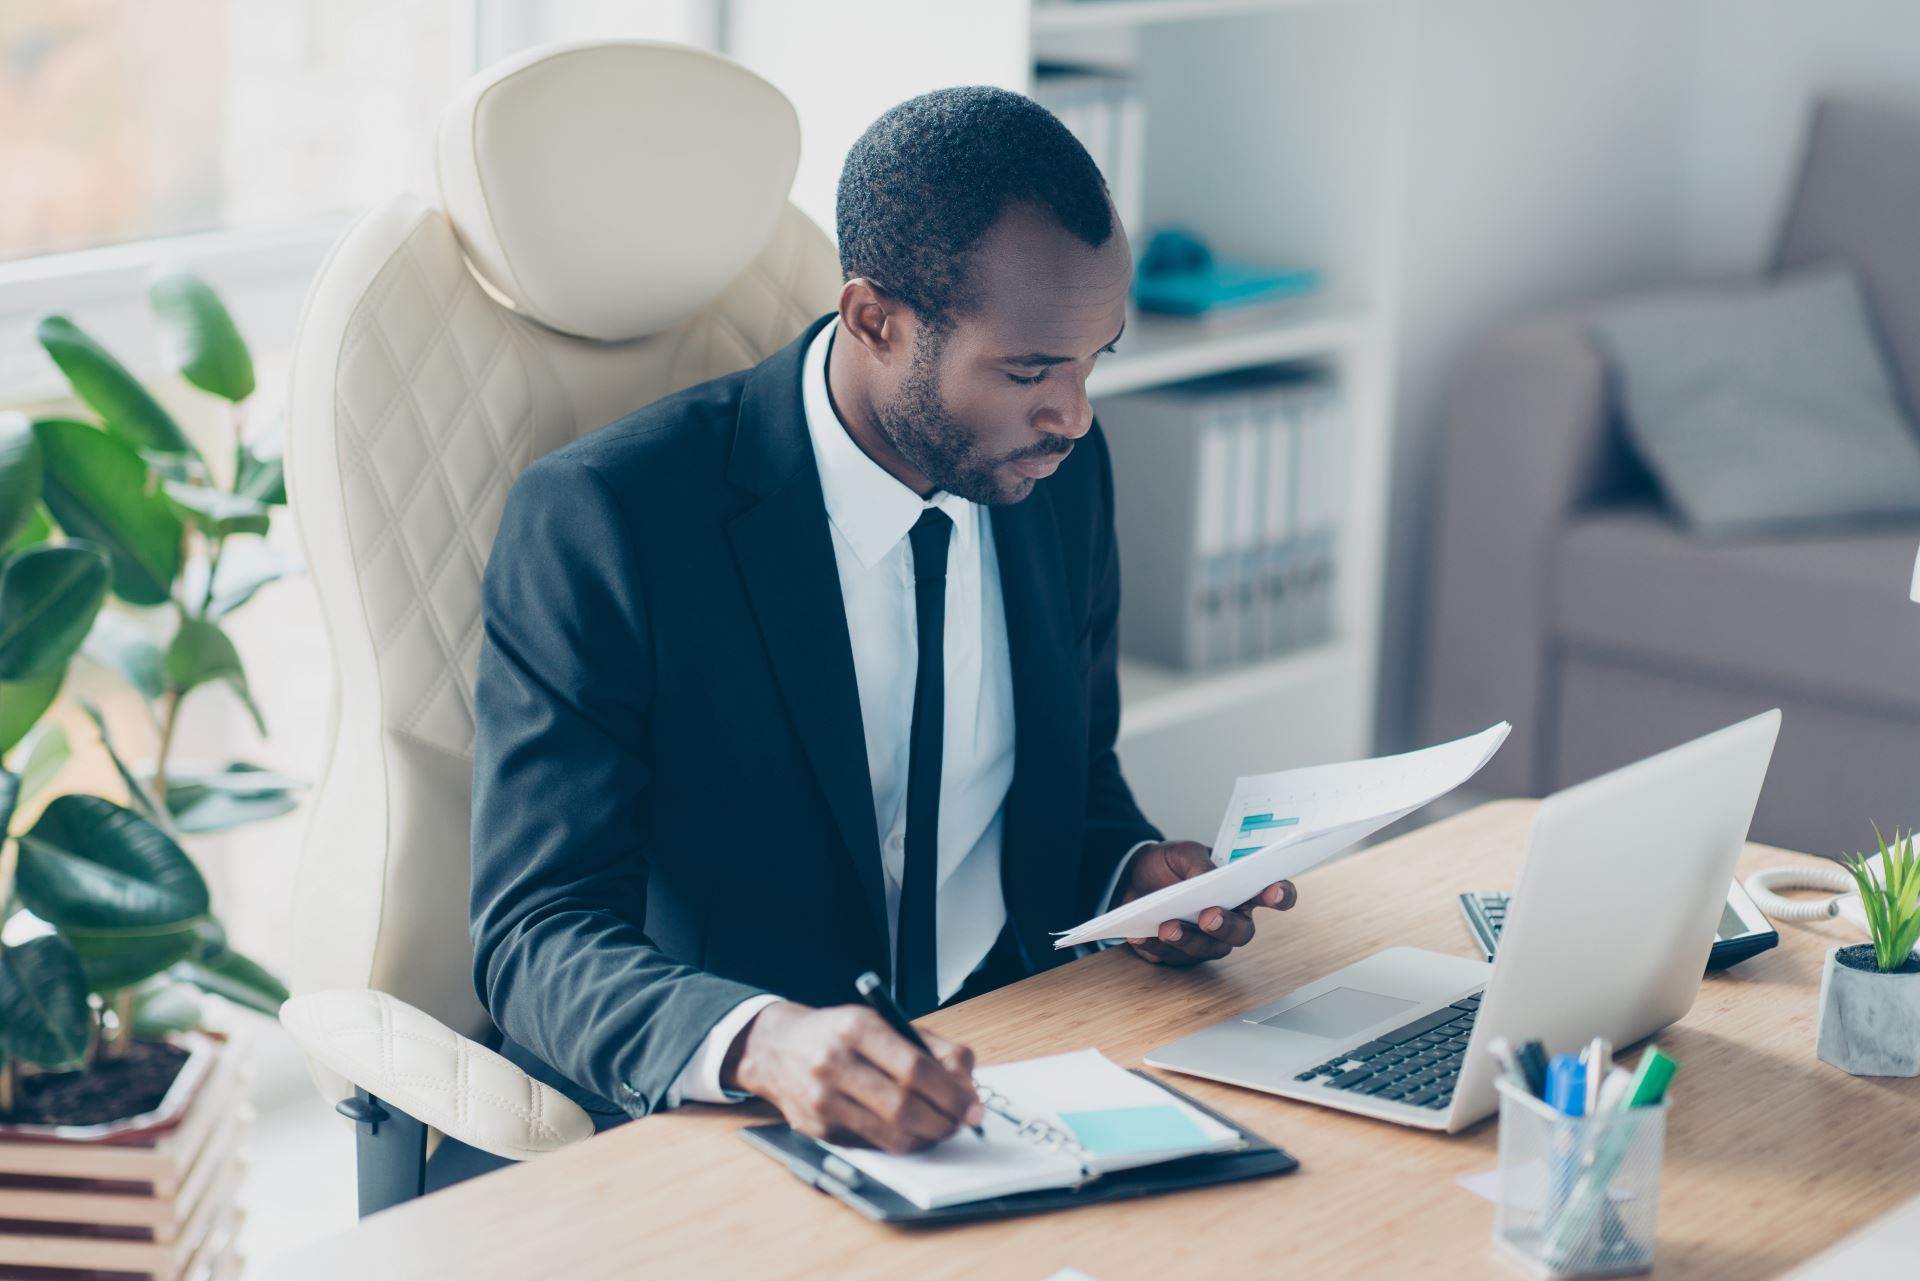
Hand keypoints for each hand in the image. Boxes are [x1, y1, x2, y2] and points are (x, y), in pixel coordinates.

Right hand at [722, 1001, 983, 1153]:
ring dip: (926, 1137)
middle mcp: (834, 1063)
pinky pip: (872, 1144)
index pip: (915, 1068)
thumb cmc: (839, 1034)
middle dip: (944, 1121)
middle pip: (904, 1106)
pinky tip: (911, 1132)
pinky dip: (900, 1143)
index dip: (951, 1093)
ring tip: (941, 1128)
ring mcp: (822, 1099)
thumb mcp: (883, 1022)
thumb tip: (967, 1083)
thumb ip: (931, 1047)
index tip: (972, 1105)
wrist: (777, 1047)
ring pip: (889, 1133)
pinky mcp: (817, 1128)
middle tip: (962, 1122)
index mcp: (857, 1028)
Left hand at [1117, 839, 1296, 965]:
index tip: (1273, 891)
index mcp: (1239, 891)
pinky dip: (1155, 946)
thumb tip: (1207, 878)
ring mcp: (1203, 941)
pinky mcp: (1175, 954)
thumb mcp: (1183, 852)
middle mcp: (1228, 921)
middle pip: (1241, 933)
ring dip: (1187, 939)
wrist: (1133, 876)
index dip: (1279, 895)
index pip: (1271, 895)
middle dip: (1226, 926)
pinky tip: (1141, 934)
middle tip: (1209, 916)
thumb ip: (1198, 863)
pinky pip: (1169, 957)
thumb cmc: (1169, 864)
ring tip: (1167, 926)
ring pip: (1206, 950)